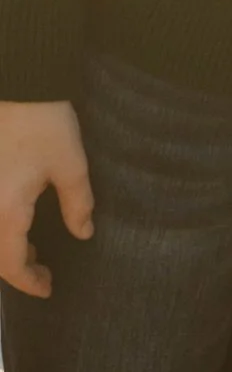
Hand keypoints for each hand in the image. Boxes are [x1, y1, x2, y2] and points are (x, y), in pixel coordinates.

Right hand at [0, 102, 94, 298]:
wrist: (15, 82)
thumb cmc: (42, 121)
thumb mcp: (70, 163)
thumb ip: (78, 203)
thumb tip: (83, 233)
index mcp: (6, 213)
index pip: (11, 264)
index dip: (29, 282)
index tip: (48, 288)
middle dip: (16, 267)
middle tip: (43, 271)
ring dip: (5, 247)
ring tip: (30, 248)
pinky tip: (15, 220)